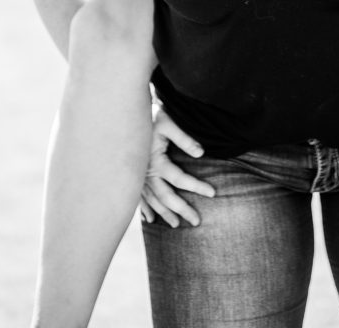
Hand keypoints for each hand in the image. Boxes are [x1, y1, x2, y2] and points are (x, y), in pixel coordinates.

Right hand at [140, 104, 214, 226]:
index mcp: (155, 161)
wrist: (125, 112)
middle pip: (166, 197)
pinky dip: (144, 209)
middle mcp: (145, 173)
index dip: (197, 186)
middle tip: (196, 222)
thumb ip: (184, 139)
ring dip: (164, 213)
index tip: (213, 193)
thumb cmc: (149, 115)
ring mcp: (137, 176)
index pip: (180, 179)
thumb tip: (201, 153)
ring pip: (152, 200)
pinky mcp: (132, 175)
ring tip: (175, 225)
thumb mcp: (169, 122)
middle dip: (181, 210)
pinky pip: (138, 197)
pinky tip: (149, 219)